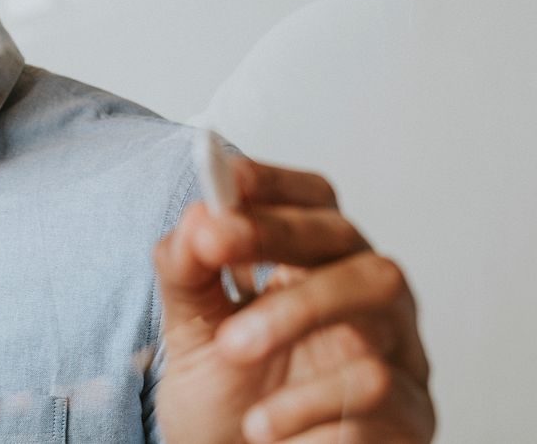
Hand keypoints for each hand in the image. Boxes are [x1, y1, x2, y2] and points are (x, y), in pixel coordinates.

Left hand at [153, 158, 434, 442]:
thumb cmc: (228, 394)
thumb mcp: (192, 329)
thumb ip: (187, 271)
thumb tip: (196, 217)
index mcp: (314, 263)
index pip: (311, 200)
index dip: (274, 182)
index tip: (226, 178)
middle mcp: (364, 293)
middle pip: (344, 235)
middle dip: (276, 233)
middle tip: (213, 247)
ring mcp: (396, 348)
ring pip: (376, 292)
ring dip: (293, 312)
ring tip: (232, 351)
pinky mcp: (410, 411)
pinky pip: (377, 386)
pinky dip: (307, 401)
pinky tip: (262, 424)